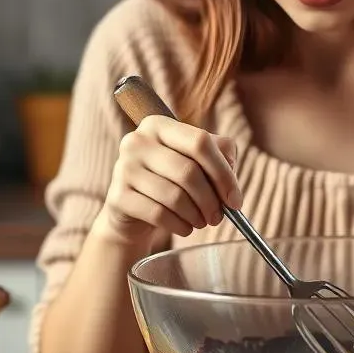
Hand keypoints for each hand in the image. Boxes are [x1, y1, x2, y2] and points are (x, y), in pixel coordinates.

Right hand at [95, 115, 241, 242]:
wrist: (133, 209)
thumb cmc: (171, 180)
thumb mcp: (196, 161)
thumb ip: (220, 156)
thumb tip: (231, 174)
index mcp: (159, 124)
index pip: (200, 142)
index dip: (223, 173)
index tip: (236, 201)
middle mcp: (137, 141)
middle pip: (189, 172)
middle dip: (211, 201)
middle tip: (219, 217)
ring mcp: (124, 168)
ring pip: (175, 196)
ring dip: (196, 216)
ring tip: (201, 222)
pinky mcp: (117, 196)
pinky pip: (159, 214)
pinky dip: (180, 226)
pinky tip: (185, 228)